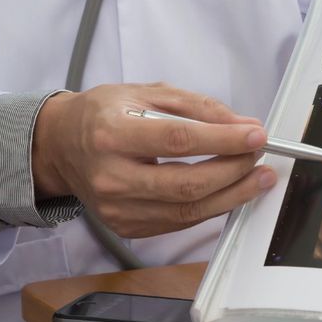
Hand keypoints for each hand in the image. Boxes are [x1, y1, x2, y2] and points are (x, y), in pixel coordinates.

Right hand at [32, 82, 274, 237]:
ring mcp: (117, 209)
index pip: (178, 141)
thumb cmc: (103, 115)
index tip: (255, 135)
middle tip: (260, 158)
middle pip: (186, 185)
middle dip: (233, 172)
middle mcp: (111, 176)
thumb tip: (242, 125)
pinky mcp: (126, 227)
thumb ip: (197, 108)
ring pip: (187, 212)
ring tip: (256, 178)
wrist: (61, 147)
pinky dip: (209, 208)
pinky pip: (178, 222)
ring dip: (230, 196)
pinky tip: (227, 192)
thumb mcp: (146, 93)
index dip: (223, 140)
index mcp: (111, 133)